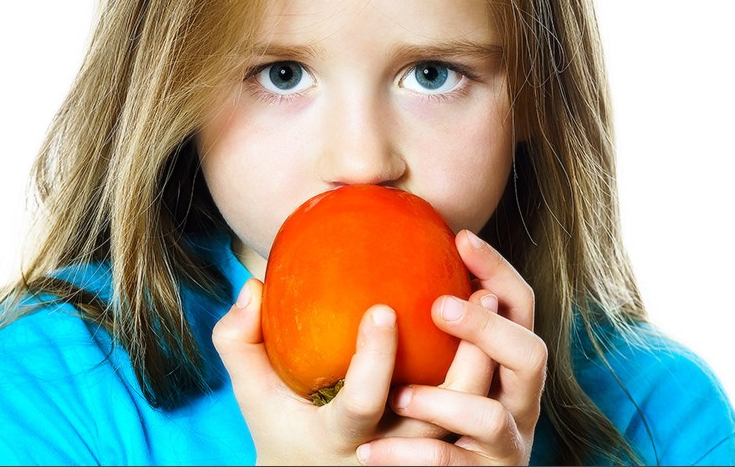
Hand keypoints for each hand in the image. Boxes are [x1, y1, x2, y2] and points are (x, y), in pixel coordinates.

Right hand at [212, 277, 499, 463]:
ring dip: (487, 360)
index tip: (382, 309)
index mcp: (339, 438)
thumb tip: (253, 285)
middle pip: (439, 417)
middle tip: (476, 297)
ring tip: (495, 301)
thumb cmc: (283, 425)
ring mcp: (421, 455)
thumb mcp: (253, 391)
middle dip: (464, 361)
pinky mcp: (444, 447)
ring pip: (471, 418)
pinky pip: (479, 413)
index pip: (363, 405)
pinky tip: (495, 324)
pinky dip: (491, 372)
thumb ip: (239, 339)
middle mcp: (387, 454)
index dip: (374, 361)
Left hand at [357, 230, 546, 465]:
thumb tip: (340, 259)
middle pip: (531, 354)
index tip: (461, 238)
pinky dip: (411, 457)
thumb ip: (408, 321)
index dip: (500, 270)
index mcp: (506, 364)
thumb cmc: (407, 417)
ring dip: (444, 400)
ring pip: (490, 416)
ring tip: (397, 396)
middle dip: (489, 326)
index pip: (521, 306)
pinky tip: (370, 451)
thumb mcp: (422, 365)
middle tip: (440, 307)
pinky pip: (450, 464)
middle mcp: (517, 402)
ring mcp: (504, 446)